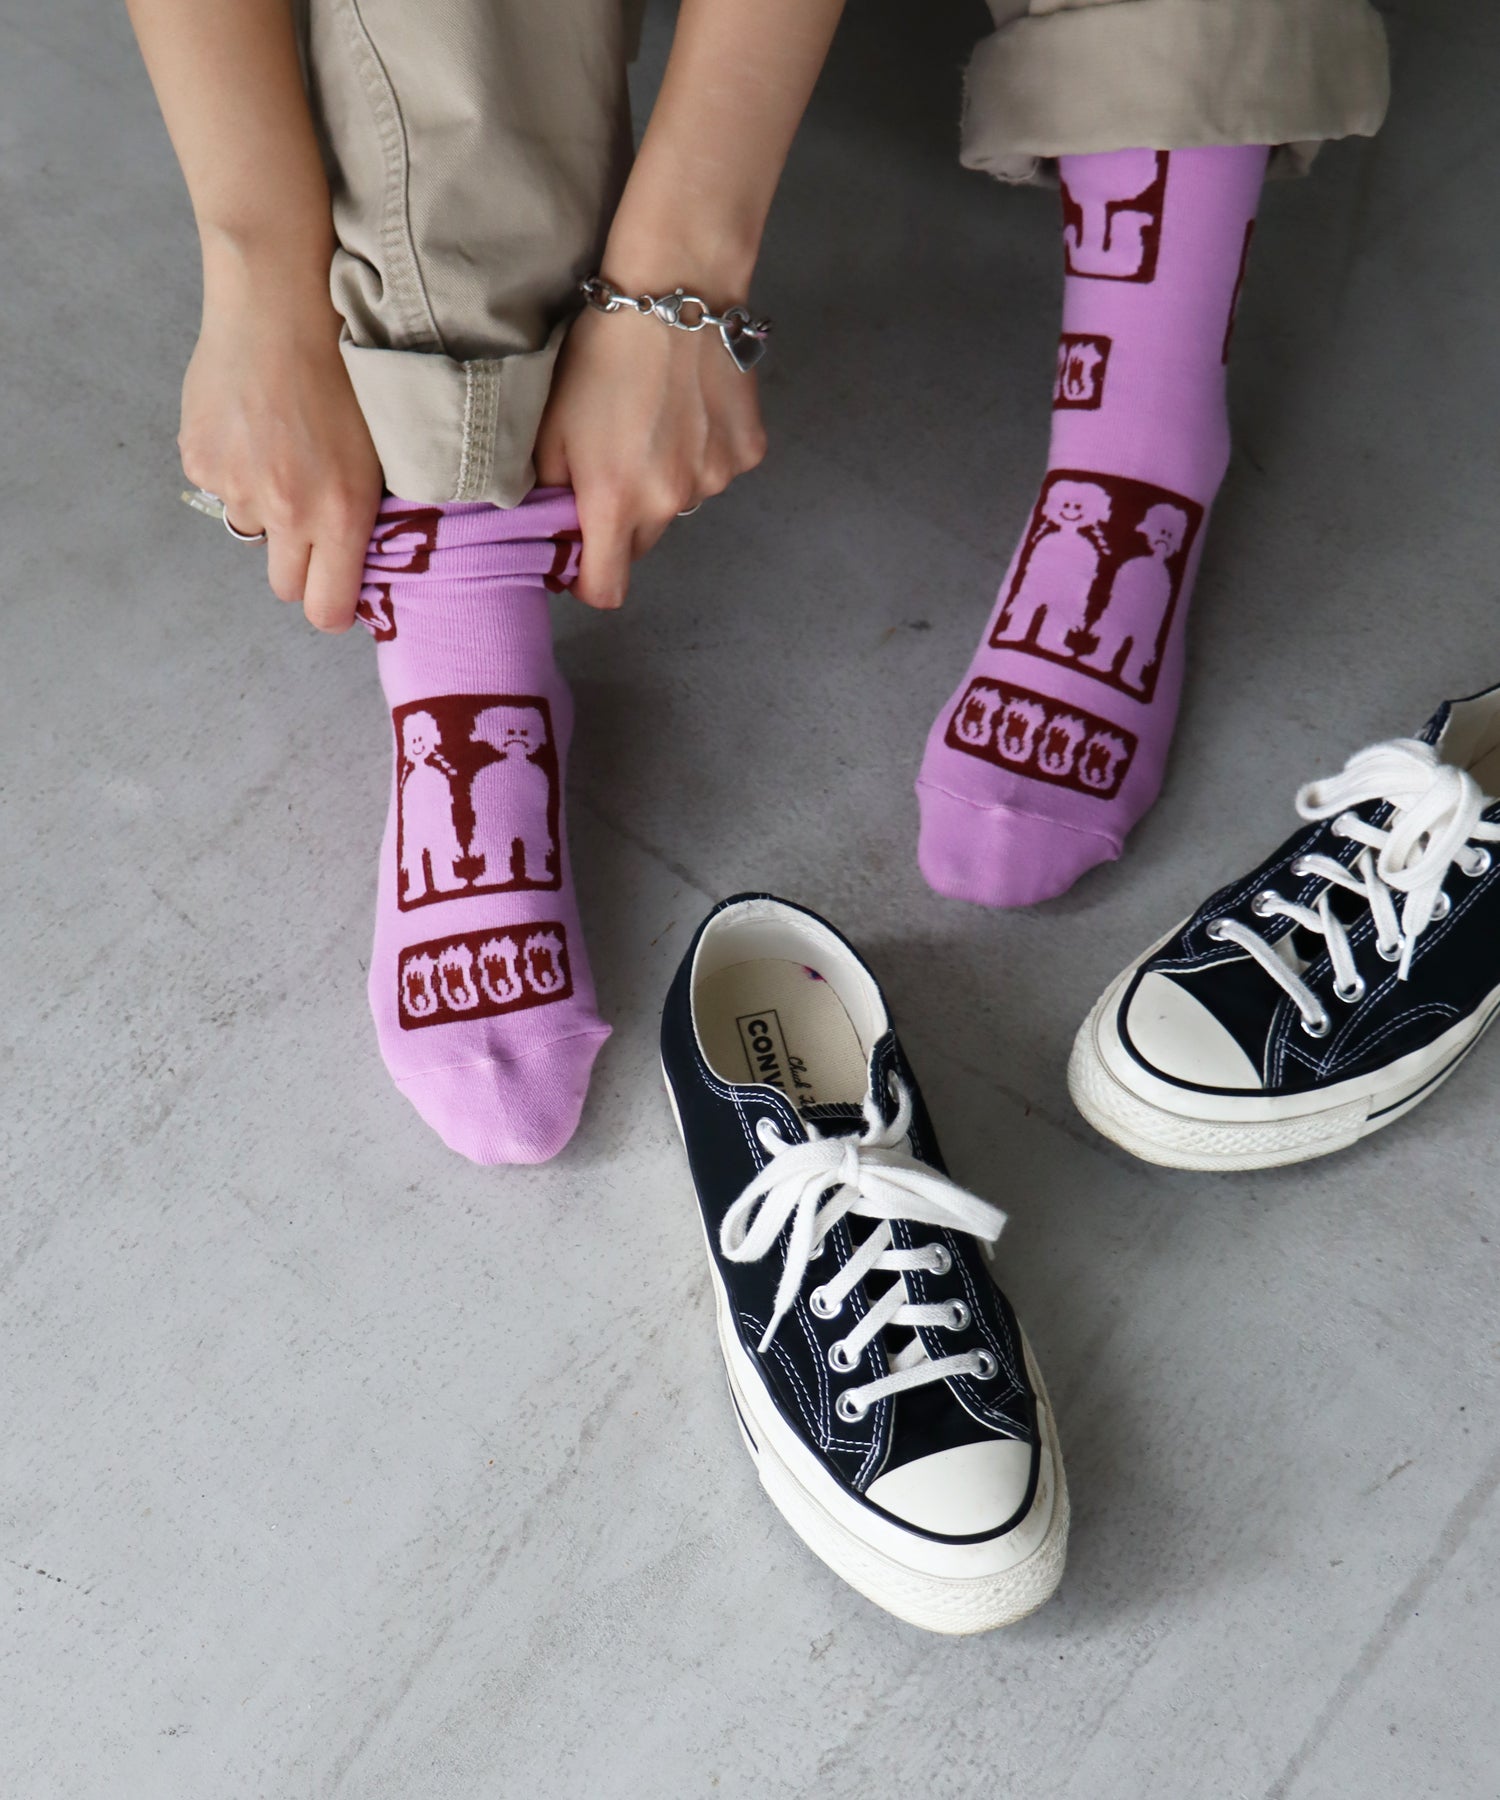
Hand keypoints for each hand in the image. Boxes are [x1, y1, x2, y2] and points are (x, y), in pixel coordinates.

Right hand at [178, 253, 382, 631]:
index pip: (326, 610)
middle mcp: (284, 512)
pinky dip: (233, 468)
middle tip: (312, 522)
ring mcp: (236, 487)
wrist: (280, 304)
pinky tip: (251, 425)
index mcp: (339, 515)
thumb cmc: (347, 367)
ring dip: (266, 507)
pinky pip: (219, 487)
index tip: (338, 592)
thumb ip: (366, 508)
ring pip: (251, 528)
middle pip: (283, 585)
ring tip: (284, 450)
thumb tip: (361, 552)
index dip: (333, 607)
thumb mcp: (381, 449)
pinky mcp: (198, 459)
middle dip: (298, 565)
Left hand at [534, 301, 766, 608]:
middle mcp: (670, 501)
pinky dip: (703, 453)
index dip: (588, 582)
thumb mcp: (552, 424)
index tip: (579, 561)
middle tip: (613, 465)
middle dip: (624, 522)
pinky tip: (690, 410)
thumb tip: (550, 528)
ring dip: (665, 482)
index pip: (606, 588)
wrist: (674, 293)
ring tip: (654, 423)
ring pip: (681, 505)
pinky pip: (718, 471)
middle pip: (643, 545)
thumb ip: (547, 490)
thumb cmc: (602, 353)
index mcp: (614, 501)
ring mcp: (715, 479)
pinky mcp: (746, 452)